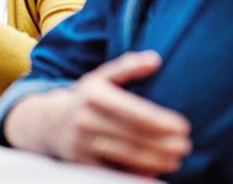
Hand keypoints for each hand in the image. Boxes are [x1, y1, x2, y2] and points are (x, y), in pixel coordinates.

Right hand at [3, 51, 190, 176]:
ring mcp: (80, 143)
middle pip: (133, 137)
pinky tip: (154, 172)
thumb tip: (155, 59)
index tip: (184, 127)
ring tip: (175, 160)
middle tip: (185, 146)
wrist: (47, 122)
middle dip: (164, 144)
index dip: (162, 122)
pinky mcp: (79, 163)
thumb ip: (127, 67)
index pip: (134, 112)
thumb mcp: (100, 78)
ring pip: (126, 157)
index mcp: (93, 95)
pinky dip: (136, 175)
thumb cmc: (85, 99)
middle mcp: (84, 119)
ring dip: (155, 161)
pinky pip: (113, 172)